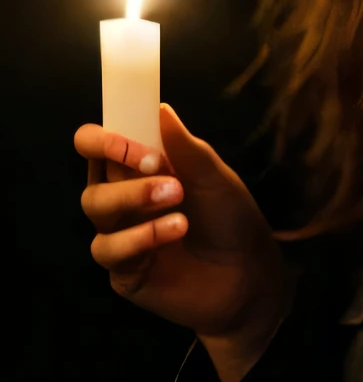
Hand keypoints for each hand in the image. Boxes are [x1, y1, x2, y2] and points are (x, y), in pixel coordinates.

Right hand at [76, 103, 295, 381]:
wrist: (250, 274)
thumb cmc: (230, 217)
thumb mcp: (214, 176)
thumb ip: (185, 147)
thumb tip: (160, 107)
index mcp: (138, 170)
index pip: (97, 146)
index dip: (104, 139)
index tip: (134, 142)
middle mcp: (123, 201)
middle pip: (93, 181)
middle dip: (125, 173)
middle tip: (163, 171)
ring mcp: (120, 237)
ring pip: (96, 210)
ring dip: (135, 200)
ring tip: (179, 203)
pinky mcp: (123, 272)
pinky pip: (110, 250)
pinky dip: (140, 237)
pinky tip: (174, 232)